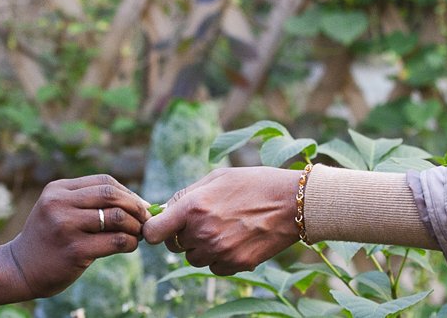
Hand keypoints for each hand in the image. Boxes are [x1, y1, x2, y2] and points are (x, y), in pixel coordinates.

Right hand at [0, 174, 149, 310]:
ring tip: (137, 234)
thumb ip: (88, 202)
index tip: (140, 206)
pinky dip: (129, 243)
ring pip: (116, 217)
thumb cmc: (47, 240)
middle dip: (135, 207)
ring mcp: (66, 227)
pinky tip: (129, 246)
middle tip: (146, 219)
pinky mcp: (75, 250)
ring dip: (135, 226)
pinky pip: (115, 241)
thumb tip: (138, 203)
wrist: (19, 268)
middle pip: (111, 195)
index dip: (128, 193)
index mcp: (57, 189)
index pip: (104, 181)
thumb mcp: (58, 210)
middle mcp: (59, 203)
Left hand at [141, 166, 301, 274]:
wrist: (293, 203)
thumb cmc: (255, 184)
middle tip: (204, 222)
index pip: (154, 233)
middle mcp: (202, 231)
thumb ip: (186, 195)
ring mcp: (220, 250)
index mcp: (193, 207)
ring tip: (224, 229)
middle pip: (175, 246)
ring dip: (202, 248)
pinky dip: (220, 259)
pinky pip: (215, 268)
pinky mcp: (236, 264)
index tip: (162, 228)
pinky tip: (236, 241)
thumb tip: (164, 211)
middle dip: (183, 236)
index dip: (155, 231)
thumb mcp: (217, 178)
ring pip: (195, 259)